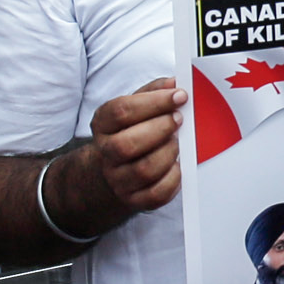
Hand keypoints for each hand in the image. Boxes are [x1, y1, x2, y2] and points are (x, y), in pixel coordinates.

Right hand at [76, 81, 183, 216]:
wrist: (114, 170)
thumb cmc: (132, 130)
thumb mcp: (136, 105)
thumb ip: (154, 91)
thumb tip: (175, 83)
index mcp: (103, 124)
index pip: (121, 111)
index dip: (154, 102)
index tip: (180, 96)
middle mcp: (106, 153)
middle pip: (127, 145)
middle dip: (160, 129)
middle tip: (179, 120)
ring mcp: (118, 179)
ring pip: (144, 170)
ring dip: (168, 153)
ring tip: (178, 142)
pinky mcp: (135, 200)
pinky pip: (156, 194)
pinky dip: (174, 178)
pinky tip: (178, 164)